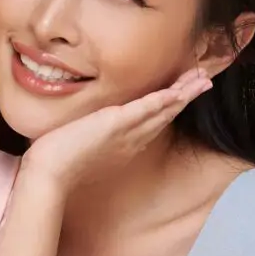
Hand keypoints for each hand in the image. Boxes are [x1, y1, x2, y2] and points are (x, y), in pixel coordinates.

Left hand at [21, 68, 212, 190]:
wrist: (49, 175)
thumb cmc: (59, 164)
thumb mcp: (82, 147)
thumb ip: (93, 140)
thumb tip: (90, 132)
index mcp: (125, 145)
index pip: (153, 121)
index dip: (171, 108)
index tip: (184, 95)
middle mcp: (131, 139)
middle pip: (165, 114)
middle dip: (186, 96)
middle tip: (205, 81)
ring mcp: (126, 132)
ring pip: (161, 110)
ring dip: (183, 94)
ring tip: (203, 80)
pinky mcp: (116, 124)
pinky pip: (145, 109)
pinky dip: (163, 100)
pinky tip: (178, 91)